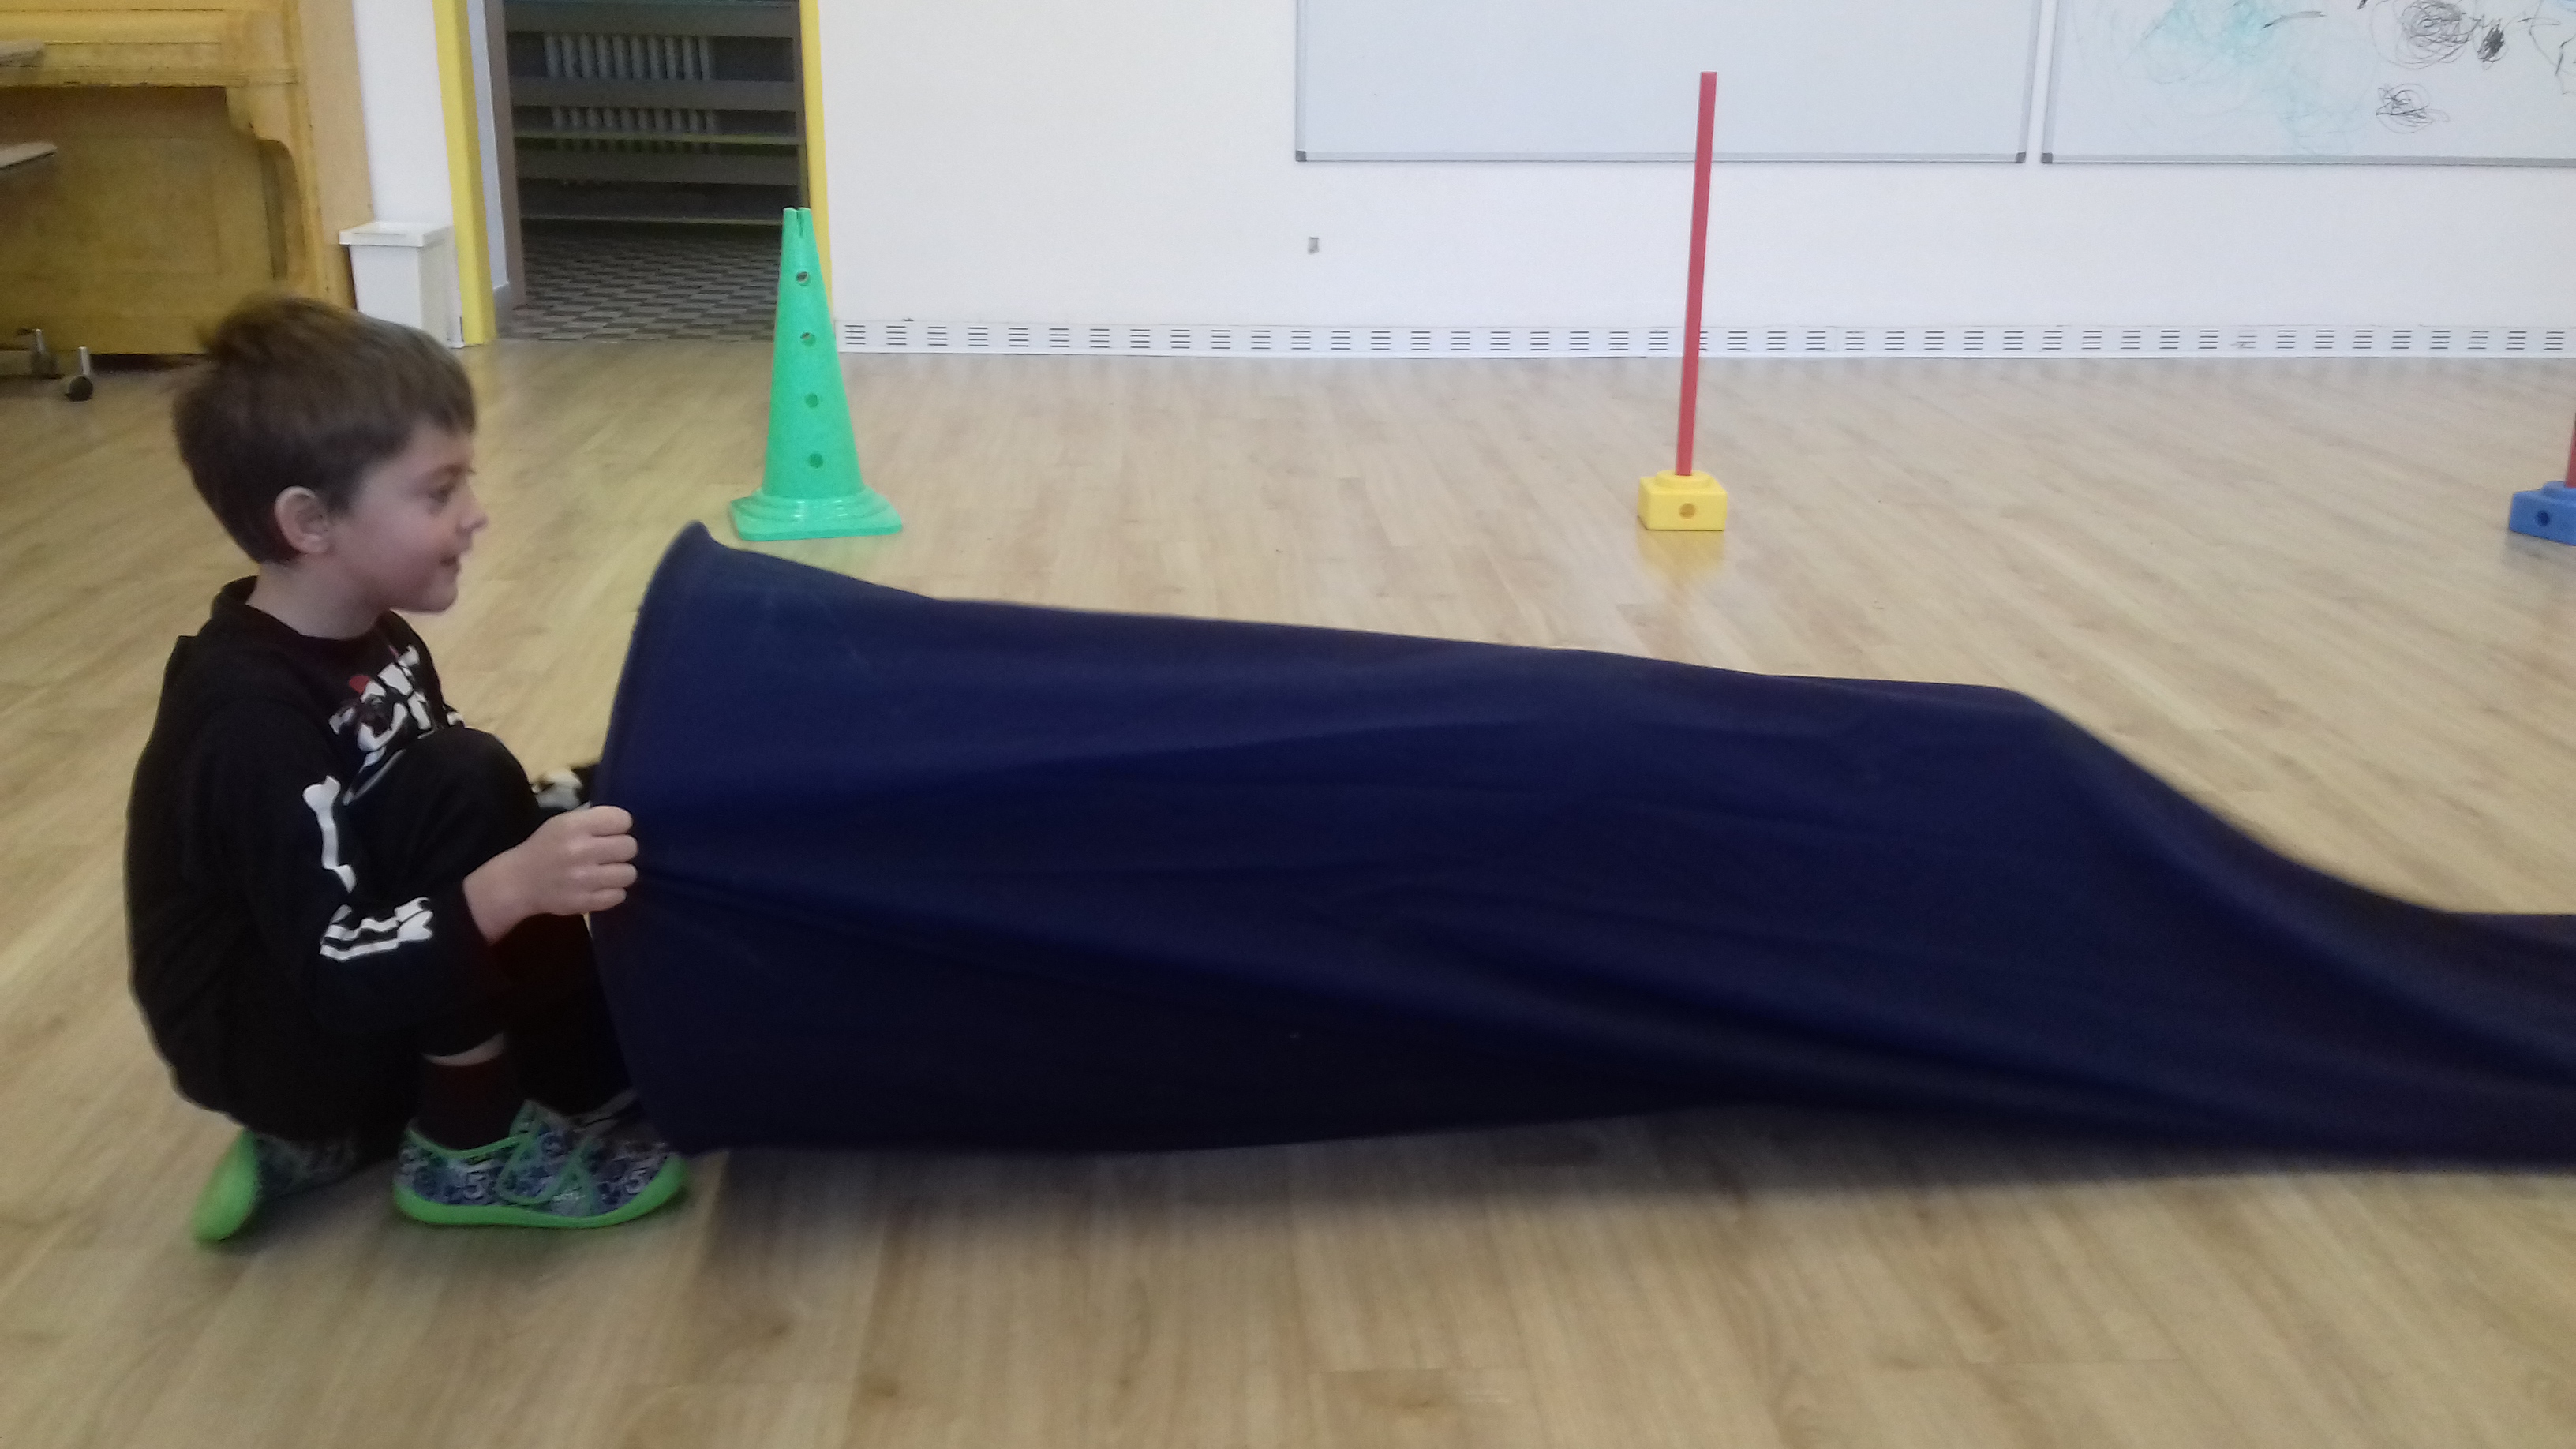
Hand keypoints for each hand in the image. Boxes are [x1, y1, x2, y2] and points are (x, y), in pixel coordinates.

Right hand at [465, 805, 637, 940]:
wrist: (518, 883)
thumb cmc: (544, 848)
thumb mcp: (563, 823)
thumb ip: (593, 819)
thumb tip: (625, 822)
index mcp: (573, 826)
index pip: (622, 819)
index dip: (620, 825)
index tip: (611, 831)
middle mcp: (580, 851)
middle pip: (630, 846)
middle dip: (622, 849)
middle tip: (609, 853)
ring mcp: (583, 879)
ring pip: (629, 873)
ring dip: (620, 872)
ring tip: (606, 871)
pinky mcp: (584, 902)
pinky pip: (619, 896)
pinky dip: (612, 892)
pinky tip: (600, 887)